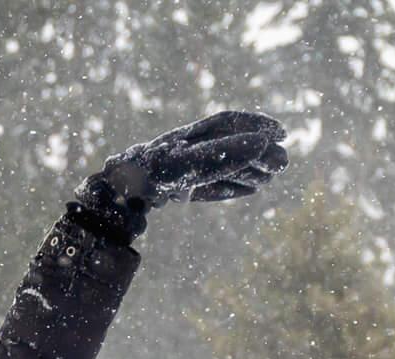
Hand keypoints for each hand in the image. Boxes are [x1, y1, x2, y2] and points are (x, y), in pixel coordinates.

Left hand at [74, 111, 288, 238]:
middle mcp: (187, 149)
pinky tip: (250, 189)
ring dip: (248, 170)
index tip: (282, 133)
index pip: (229, 123)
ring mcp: (181, 170)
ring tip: (270, 177)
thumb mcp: (190, 162)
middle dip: (258, 154)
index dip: (257, 126)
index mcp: (190, 136)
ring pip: (222, 167)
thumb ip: (225, 153)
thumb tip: (263, 143)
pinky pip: (208, 186)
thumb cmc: (148, 175)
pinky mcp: (175, 190)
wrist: (113, 199)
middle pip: (230, 146)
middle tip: (282, 165)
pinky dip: (229, 187)